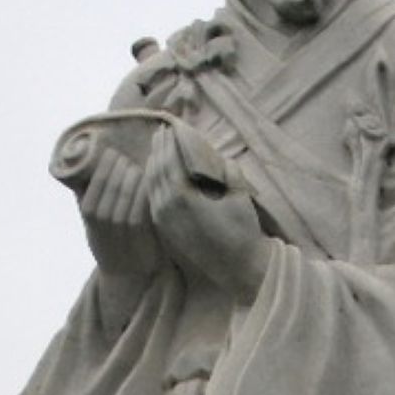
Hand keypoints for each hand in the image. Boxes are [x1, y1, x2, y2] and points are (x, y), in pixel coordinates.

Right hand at [79, 146, 161, 277]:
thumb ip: (87, 200)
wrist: (126, 275)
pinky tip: (148, 183)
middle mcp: (102, 229)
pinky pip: (141, 214)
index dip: (102, 171)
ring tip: (136, 166)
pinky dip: (143, 197)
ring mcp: (121, 235)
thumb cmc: (109, 242)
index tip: (111, 154)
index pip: (93, 192)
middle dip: (117, 173)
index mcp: (90, 221)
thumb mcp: (94, 223)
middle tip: (125, 157)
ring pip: (124, 203)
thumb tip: (77, 172)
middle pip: (109, 195)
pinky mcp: (141, 239)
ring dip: (131, 182)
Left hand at [147, 126, 271, 303]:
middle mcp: (167, 207)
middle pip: (157, 170)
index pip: (170, 161)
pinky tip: (158, 177)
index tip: (171, 127)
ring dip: (153, 165)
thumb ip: (227, 171)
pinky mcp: (166, 229)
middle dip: (158, 150)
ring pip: (152, 185)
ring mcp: (164, 219)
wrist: (237, 268)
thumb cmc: (242, 231)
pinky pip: (154, 200)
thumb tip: (218, 157)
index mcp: (183, 196)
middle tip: (160, 133)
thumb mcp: (239, 195)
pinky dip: (154, 183)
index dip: (170, 142)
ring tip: (157, 150)